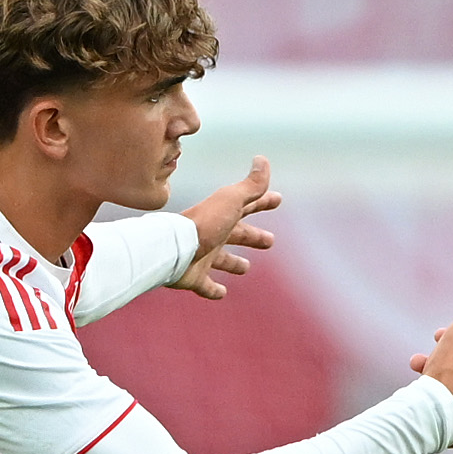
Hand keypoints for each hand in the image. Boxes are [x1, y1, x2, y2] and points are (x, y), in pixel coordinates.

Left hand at [168, 155, 279, 299]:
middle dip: (253, 236)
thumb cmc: (205, 224)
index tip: (278, 200)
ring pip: (221, 260)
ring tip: (245, 268)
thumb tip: (263, 160)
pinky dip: (214, 290)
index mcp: (223, 215)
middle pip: (237, 234)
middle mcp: (213, 234)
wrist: (174, 249)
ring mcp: (202, 257)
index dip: (263, 202)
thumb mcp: (232, 201)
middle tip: (269, 242)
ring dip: (233, 263)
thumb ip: (251, 186)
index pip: (248, 206)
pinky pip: (205, 285)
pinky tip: (222, 293)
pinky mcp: (194, 277)